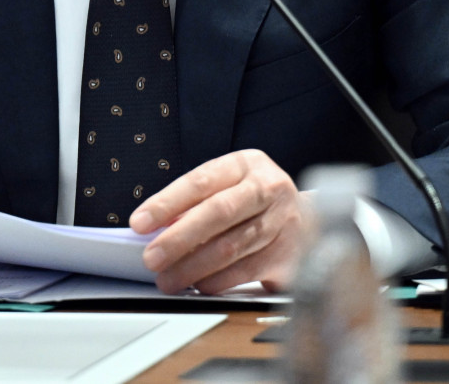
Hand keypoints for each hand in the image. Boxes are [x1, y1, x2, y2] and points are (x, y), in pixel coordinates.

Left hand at [129, 148, 307, 293]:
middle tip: (151, 257)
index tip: (139, 222)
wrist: (309, 220)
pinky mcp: (289, 253)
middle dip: (179, 238)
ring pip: (232, 246)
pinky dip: (218, 280)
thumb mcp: (228, 187)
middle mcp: (268, 188)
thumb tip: (153, 229)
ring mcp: (283, 220)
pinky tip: (199, 285)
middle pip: (218, 212)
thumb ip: (195, 203)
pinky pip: (247, 270)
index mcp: (246, 164)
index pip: (200, 181)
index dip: (166, 203)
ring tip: (168, 279)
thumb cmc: (254, 202)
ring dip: (194, 267)